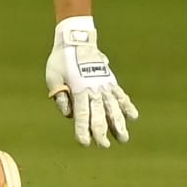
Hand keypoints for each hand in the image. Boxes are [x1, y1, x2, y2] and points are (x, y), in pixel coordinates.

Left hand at [44, 16, 139, 147]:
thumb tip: (68, 114)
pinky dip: (127, 106)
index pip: (81, 115)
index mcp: (78, 90)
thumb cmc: (60, 60)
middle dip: (101, 132)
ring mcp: (105, 85)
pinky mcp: (111, 80)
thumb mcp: (53, 77)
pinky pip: (121, 95)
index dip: (83, 130)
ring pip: (114, 108)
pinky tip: (134, 117)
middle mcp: (94, 90)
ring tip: (123, 139)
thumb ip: (59, 96)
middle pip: (99, 115)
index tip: (86, 143)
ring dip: (119, 124)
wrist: (77, 40)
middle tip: (104, 146)